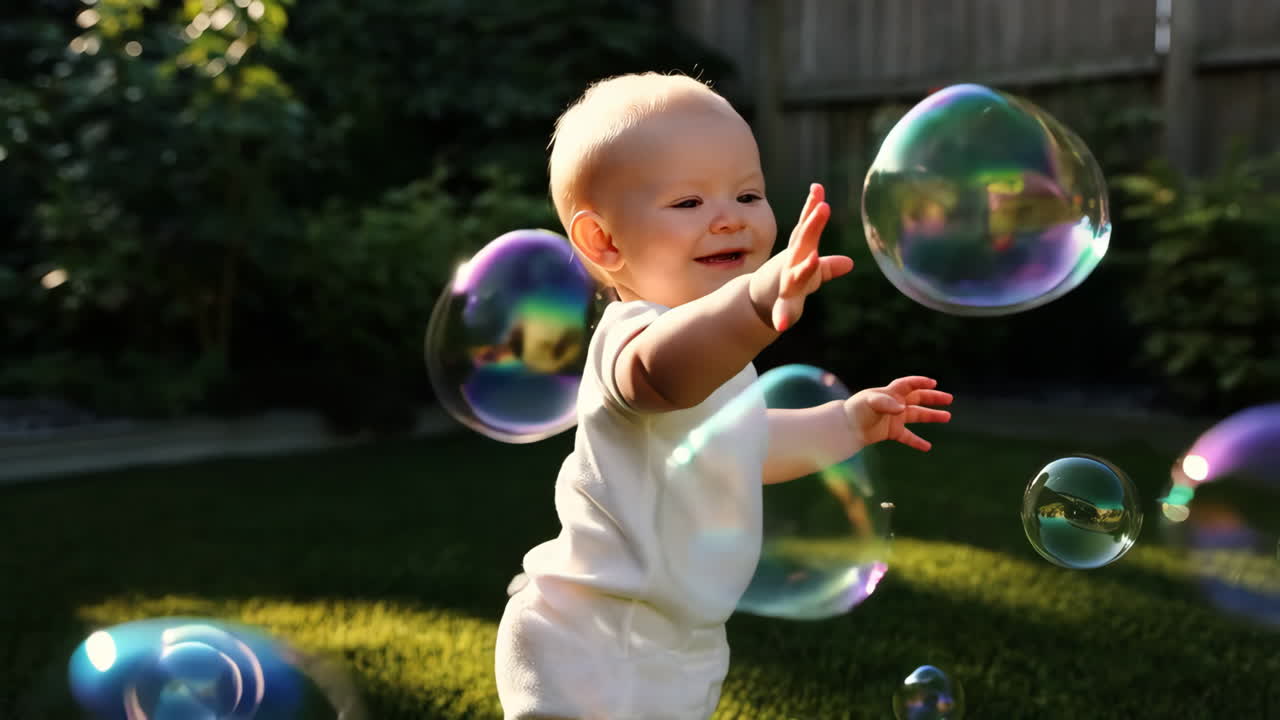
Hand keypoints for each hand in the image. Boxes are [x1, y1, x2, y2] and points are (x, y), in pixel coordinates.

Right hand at [749, 183, 853, 331]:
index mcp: (800, 252)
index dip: (812, 208)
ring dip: (805, 267)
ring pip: (797, 274)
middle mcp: (791, 263)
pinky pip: (783, 312)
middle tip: (823, 207)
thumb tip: (849, 263)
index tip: (818, 187)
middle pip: (803, 242)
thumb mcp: (811, 274)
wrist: (762, 302)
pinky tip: (782, 326)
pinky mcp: (784, 305)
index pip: (807, 227)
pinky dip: (782, 318)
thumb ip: (828, 267)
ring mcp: (787, 283)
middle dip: (812, 226)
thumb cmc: (790, 283)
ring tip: (813, 258)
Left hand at [844, 376, 952, 451]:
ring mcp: (895, 418)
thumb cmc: (856, 410)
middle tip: (949, 399)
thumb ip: (886, 403)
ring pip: (917, 415)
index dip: (920, 382)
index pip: (909, 384)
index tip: (933, 383)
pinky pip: (908, 436)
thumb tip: (902, 409)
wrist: (845, 427)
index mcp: (891, 392)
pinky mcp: (892, 431)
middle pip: (918, 398)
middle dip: (933, 398)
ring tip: (947, 416)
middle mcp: (895, 403)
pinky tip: (928, 447)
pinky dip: (917, 442)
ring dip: (932, 416)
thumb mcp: (869, 402)